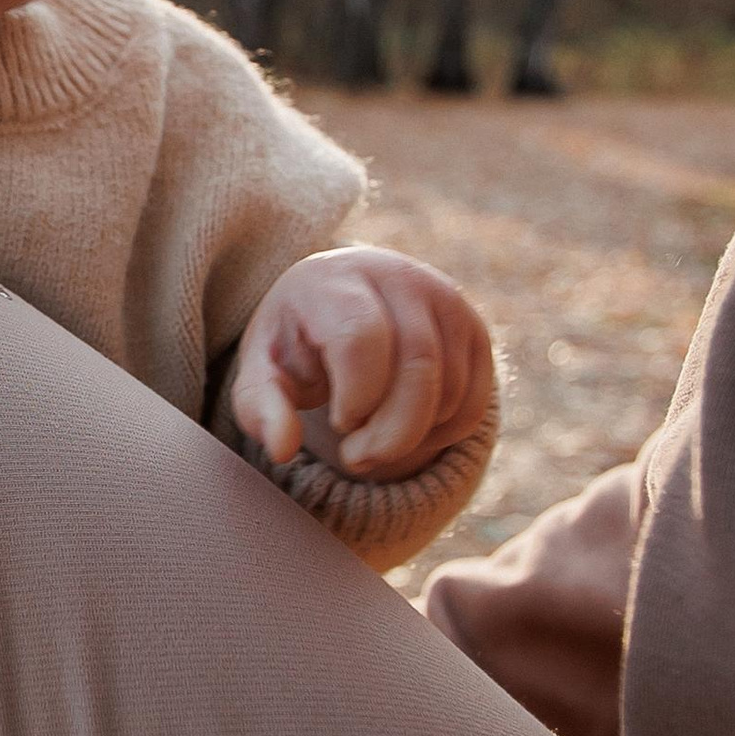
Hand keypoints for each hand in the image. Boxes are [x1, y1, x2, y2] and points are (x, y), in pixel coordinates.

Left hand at [231, 246, 493, 482]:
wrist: (343, 301)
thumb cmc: (297, 343)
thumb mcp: (264, 371)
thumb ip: (260, 408)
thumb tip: (282, 449)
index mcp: (336, 279)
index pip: (362, 338)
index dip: (355, 397)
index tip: (338, 421)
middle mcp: (400, 277)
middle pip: (418, 368)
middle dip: (391, 434)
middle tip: (357, 458)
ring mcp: (445, 301)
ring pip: (450, 390)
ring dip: (414, 437)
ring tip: (373, 441)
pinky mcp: (474, 330)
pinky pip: (474, 401)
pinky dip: (442, 434)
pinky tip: (407, 432)